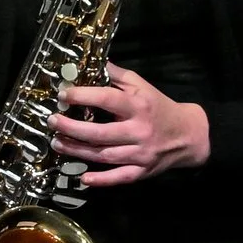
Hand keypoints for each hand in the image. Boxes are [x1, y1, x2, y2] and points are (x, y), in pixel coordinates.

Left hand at [50, 63, 210, 187]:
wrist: (190, 135)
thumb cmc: (160, 108)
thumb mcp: (142, 86)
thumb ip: (118, 76)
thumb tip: (95, 62)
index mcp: (139, 107)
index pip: (108, 100)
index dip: (84, 96)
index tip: (63, 94)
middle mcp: (139, 131)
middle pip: (100, 132)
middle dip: (72, 128)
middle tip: (52, 122)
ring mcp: (141, 154)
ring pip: (104, 155)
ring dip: (78, 151)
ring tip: (57, 143)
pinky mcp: (142, 171)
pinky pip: (120, 178)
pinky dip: (102, 180)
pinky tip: (83, 178)